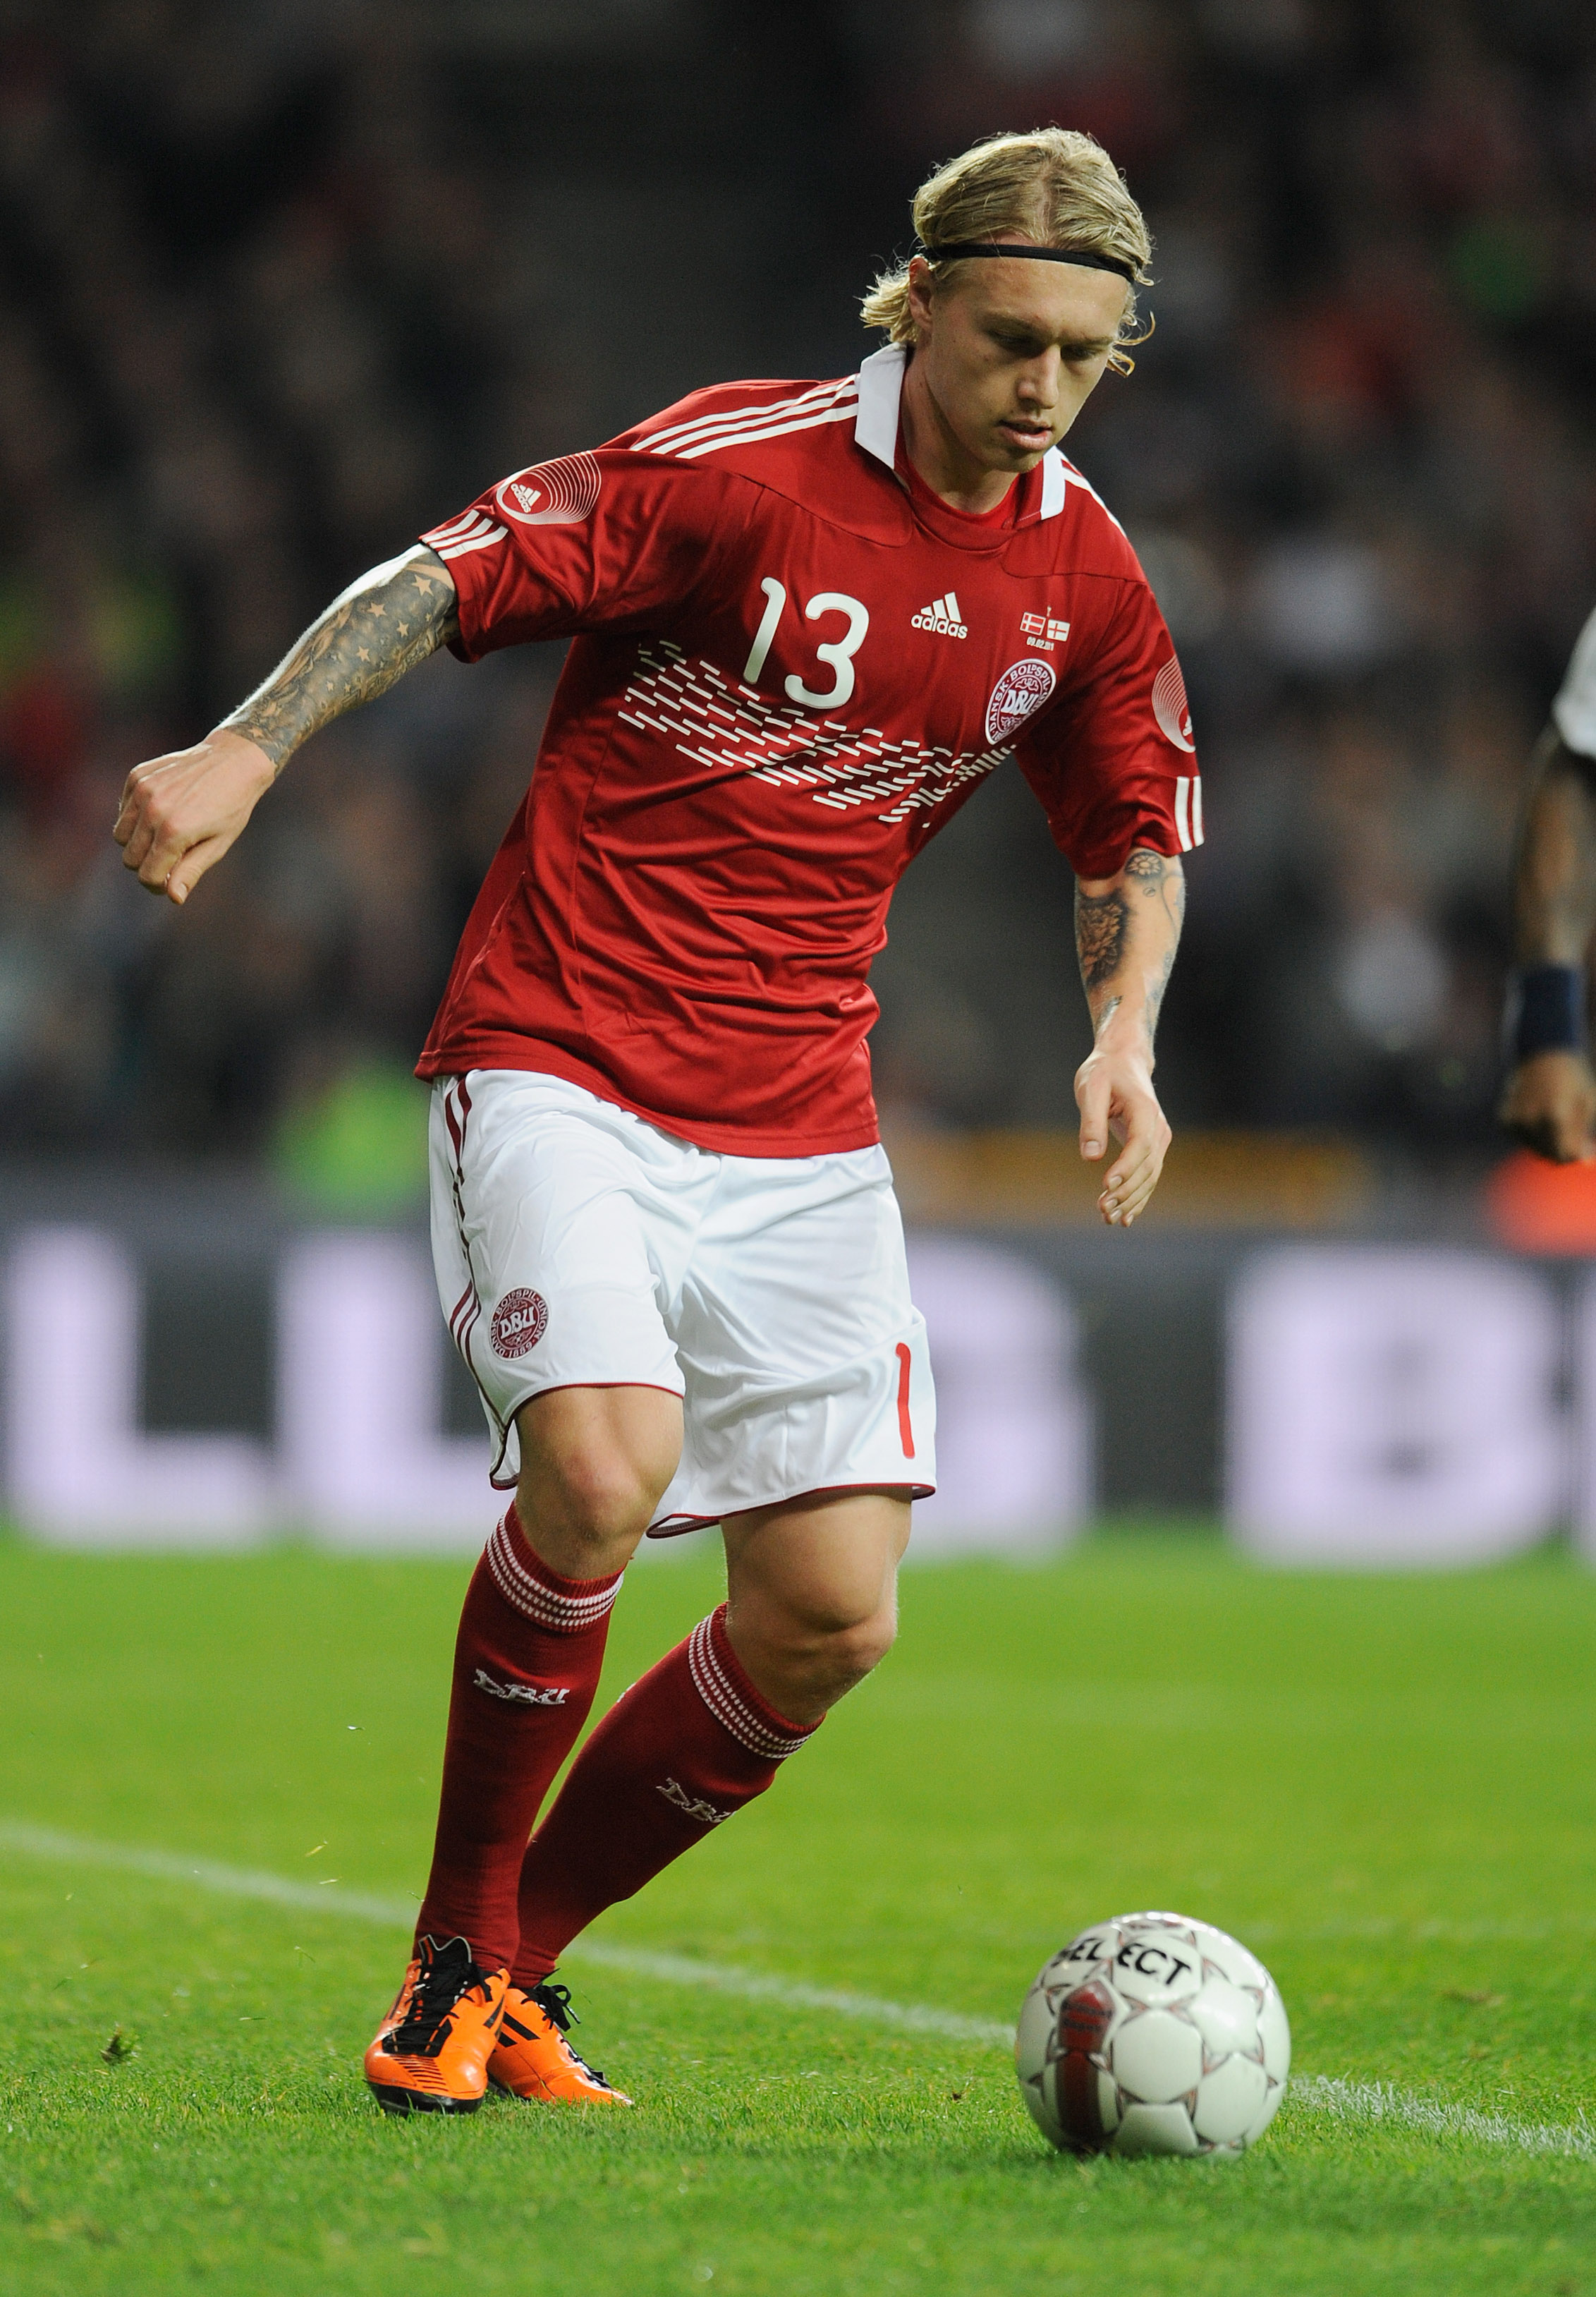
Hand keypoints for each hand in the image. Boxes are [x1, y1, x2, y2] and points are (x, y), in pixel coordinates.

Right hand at [113, 729, 276, 903]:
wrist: (234, 759)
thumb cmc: (232, 807)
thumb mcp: (218, 844)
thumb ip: (191, 871)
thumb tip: (173, 897)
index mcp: (174, 831)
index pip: (148, 875)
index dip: (158, 884)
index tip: (171, 882)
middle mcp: (153, 810)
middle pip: (130, 858)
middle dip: (148, 864)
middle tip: (170, 859)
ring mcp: (142, 790)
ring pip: (120, 836)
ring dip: (138, 842)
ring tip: (165, 836)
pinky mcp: (137, 776)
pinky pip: (123, 810)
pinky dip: (136, 818)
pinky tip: (161, 811)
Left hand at [1075, 1043, 1171, 1225]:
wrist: (1123, 1060)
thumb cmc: (1104, 1071)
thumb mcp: (1091, 1089)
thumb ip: (1091, 1121)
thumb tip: (1090, 1157)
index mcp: (1145, 1112)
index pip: (1140, 1146)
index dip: (1125, 1168)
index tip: (1106, 1185)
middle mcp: (1157, 1129)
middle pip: (1147, 1168)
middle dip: (1125, 1192)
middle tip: (1102, 1210)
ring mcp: (1158, 1140)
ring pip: (1149, 1178)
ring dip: (1131, 1201)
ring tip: (1108, 1218)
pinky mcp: (1151, 1148)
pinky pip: (1147, 1177)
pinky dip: (1137, 1198)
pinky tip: (1125, 1218)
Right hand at [1499, 1050, 1595, 1162]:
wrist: (1544, 1053)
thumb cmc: (1573, 1078)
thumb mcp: (1587, 1104)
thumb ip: (1583, 1134)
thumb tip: (1583, 1162)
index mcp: (1556, 1115)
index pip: (1566, 1155)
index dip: (1578, 1155)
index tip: (1585, 1148)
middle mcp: (1532, 1119)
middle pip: (1549, 1155)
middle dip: (1563, 1151)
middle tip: (1573, 1135)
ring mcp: (1515, 1120)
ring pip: (1535, 1149)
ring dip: (1548, 1142)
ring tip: (1555, 1116)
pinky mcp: (1505, 1119)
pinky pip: (1523, 1139)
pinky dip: (1532, 1133)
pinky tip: (1539, 1113)